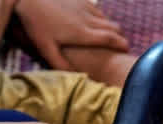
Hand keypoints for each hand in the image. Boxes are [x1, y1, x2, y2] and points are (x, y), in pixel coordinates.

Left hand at [13, 0, 129, 70]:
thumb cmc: (35, 23)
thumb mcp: (45, 48)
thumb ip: (59, 64)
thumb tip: (74, 77)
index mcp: (83, 33)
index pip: (110, 39)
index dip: (121, 45)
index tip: (127, 51)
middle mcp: (88, 19)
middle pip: (113, 28)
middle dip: (121, 37)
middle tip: (122, 46)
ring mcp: (84, 7)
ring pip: (105, 18)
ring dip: (111, 28)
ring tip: (109, 38)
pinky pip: (96, 10)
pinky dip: (100, 18)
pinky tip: (95, 23)